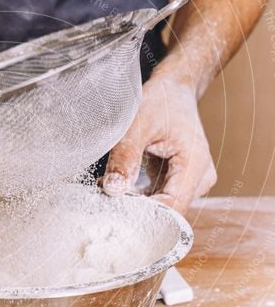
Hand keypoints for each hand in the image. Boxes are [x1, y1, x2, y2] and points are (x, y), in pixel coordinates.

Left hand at [101, 72, 216, 213]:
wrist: (175, 90)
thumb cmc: (161, 101)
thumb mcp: (138, 124)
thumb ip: (125, 157)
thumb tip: (113, 189)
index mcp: (195, 165)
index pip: (172, 208)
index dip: (144, 216)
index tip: (115, 211)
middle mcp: (200, 179)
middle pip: (168, 211)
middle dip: (137, 209)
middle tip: (106, 200)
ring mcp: (193, 183)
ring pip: (163, 207)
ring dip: (137, 203)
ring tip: (111, 189)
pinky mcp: (182, 182)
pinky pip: (161, 198)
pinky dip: (140, 196)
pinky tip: (122, 186)